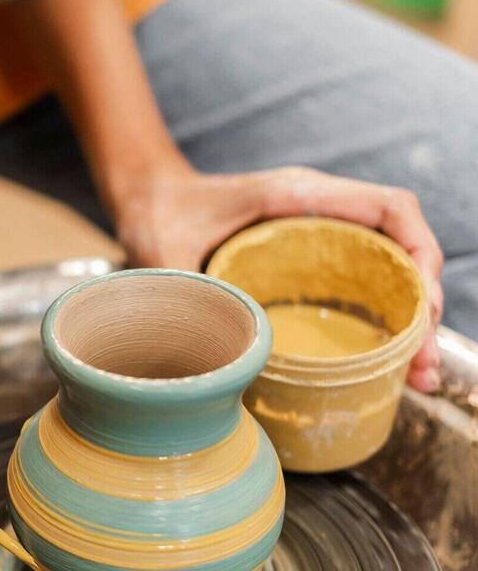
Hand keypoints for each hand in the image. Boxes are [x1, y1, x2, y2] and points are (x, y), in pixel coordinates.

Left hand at [113, 165, 442, 391]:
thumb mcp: (164, 251)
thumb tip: (205, 348)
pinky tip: (384, 363)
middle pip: (399, 247)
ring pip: (387, 269)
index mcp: (296, 194)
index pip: (387, 208)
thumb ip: (181, 288)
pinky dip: (380, 320)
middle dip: (422, 304)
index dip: (419, 254)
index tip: (423, 307)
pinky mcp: (308, 258)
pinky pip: (360, 283)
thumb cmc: (158, 213)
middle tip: (422, 365)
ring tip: (416, 376)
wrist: (147, 199)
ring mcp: (318, 233)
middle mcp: (319, 209)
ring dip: (408, 319)